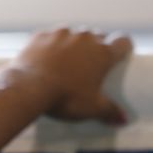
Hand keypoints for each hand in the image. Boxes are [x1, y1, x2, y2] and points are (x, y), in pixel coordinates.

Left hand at [13, 26, 133, 124]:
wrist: (28, 88)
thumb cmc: (65, 98)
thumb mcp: (91, 108)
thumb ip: (110, 111)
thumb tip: (124, 120)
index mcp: (102, 53)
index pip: (123, 42)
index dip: (123, 48)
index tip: (119, 55)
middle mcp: (85, 38)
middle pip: (98, 35)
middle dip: (97, 46)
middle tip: (90, 63)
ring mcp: (61, 34)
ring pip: (73, 33)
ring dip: (73, 43)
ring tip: (66, 59)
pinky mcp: (41, 35)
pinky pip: (50, 36)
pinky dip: (50, 44)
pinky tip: (45, 56)